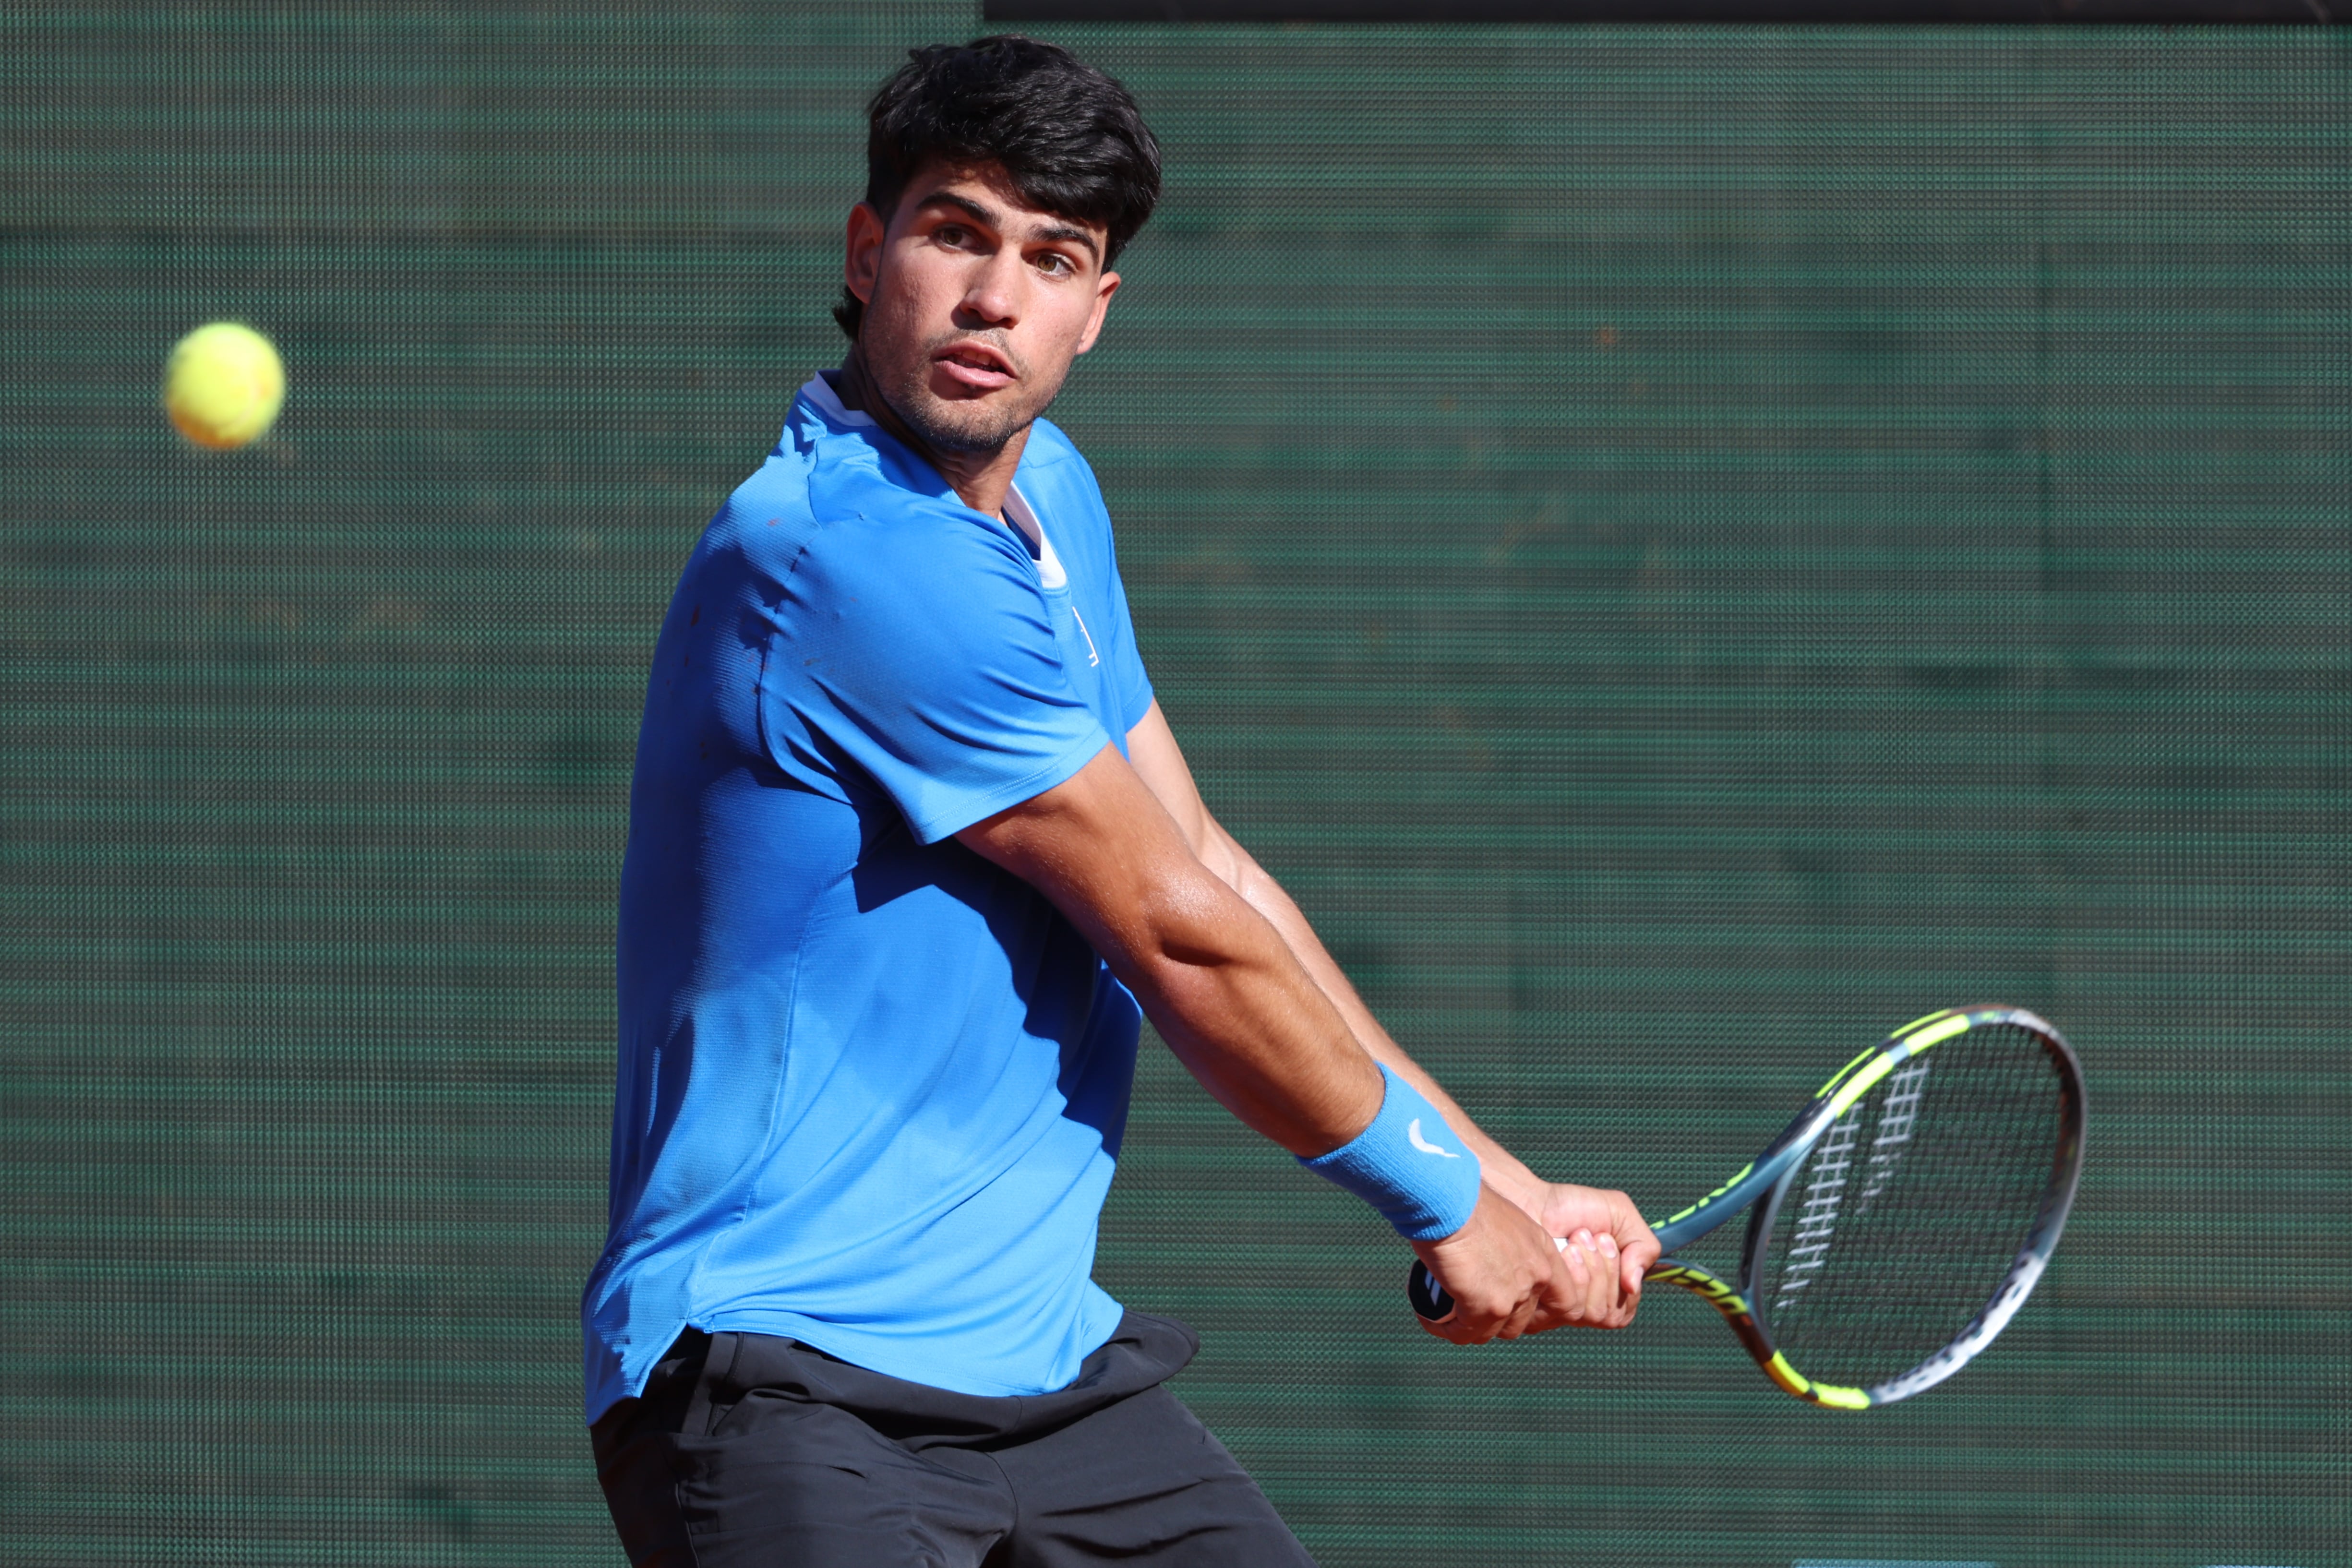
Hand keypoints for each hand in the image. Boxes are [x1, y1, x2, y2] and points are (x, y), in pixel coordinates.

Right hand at [1408, 1186, 1620, 1343]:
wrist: (1448, 1199)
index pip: (1566, 1301)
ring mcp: (1514, 1295)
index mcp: (1544, 1251)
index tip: (1511, 1303)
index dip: (1540, 1310)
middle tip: (1471, 1308)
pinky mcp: (1486, 1307)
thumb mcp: (1503, 1219)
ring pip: (1495, 1331)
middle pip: (1524, 1321)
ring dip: (1471, 1327)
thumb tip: (1490, 1258)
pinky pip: (1466, 1334)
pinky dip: (1447, 1330)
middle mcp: (1536, 1276)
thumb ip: (1507, 1245)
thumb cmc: (1465, 1199)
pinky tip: (1430, 1319)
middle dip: (1497, 1319)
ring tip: (1448, 1317)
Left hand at [1523, 1182, 1659, 1329]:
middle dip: (1605, 1269)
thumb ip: (1644, 1248)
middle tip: (1588, 1237)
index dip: (1621, 1278)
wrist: (1532, 1200)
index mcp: (1604, 1293)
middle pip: (1609, 1316)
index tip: (1606, 1240)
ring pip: (1591, 1313)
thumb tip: (1633, 1286)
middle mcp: (1581, 1307)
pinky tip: (1562, 1251)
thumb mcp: (1622, 1216)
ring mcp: (1559, 1311)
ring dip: (1590, 1268)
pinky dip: (1573, 1274)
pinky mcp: (1538, 1309)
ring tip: (1574, 1240)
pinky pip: (1569, 1308)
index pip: (1624, 1312)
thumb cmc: (1572, 1207)